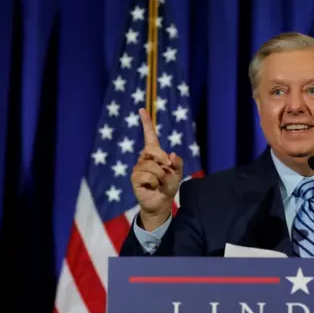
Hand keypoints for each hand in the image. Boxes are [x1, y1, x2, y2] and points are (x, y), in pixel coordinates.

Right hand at [131, 108, 182, 228]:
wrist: (162, 203)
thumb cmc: (168, 186)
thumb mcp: (178, 173)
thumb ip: (178, 163)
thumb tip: (171, 154)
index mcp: (154, 154)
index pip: (149, 136)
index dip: (146, 123)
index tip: (142, 110)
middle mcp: (144, 159)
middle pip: (153, 151)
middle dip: (164, 161)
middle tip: (167, 171)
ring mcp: (138, 168)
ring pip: (152, 166)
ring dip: (162, 176)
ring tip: (160, 183)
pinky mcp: (135, 179)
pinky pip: (147, 176)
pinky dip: (155, 182)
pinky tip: (153, 187)